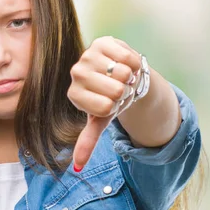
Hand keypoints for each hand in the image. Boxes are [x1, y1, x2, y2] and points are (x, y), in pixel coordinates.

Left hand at [67, 36, 141, 170]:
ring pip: (124, 74)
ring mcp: (88, 55)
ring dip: (130, 78)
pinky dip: (134, 63)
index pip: (106, 107)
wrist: (119, 74)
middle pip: (116, 91)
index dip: (116, 107)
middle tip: (118, 89)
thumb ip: (88, 142)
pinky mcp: (103, 42)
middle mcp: (77, 73)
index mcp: (74, 95)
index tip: (110, 103)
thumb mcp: (100, 121)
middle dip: (125, 93)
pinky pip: (129, 58)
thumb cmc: (109, 99)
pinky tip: (125, 64)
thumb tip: (77, 168)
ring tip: (122, 77)